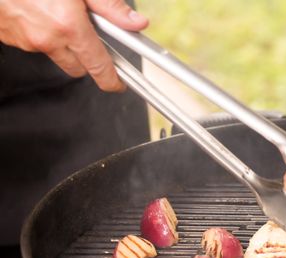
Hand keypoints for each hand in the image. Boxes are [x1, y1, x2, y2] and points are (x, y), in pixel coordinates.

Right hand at [0, 0, 147, 91]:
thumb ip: (109, 7)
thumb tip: (136, 24)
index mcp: (69, 26)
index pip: (99, 68)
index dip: (112, 80)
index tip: (118, 85)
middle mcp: (48, 39)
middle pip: (79, 67)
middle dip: (87, 56)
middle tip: (87, 33)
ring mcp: (26, 40)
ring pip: (55, 54)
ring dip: (62, 42)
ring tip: (58, 12)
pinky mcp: (10, 37)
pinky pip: (33, 43)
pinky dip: (40, 32)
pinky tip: (37, 10)